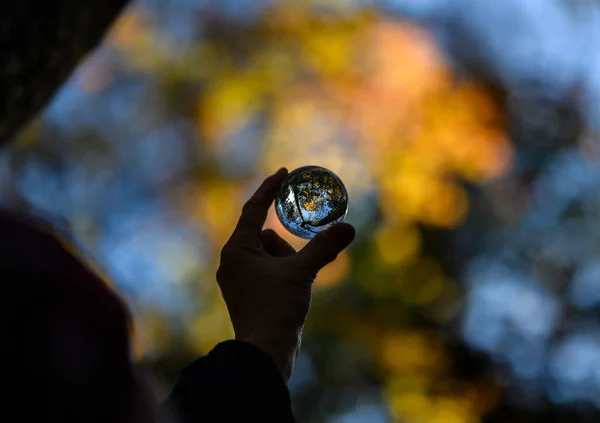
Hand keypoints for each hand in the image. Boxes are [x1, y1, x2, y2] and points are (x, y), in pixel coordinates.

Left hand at [216, 168, 354, 380]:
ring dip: (287, 262)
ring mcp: (237, 280)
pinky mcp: (246, 295)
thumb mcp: (302, 272)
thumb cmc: (277, 308)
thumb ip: (324, 246)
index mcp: (237, 249)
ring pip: (269, 256)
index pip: (254, 209)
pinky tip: (293, 293)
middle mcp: (232, 261)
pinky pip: (267, 273)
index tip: (283, 172)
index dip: (269, 188)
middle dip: (286, 246)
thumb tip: (349, 227)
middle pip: (265, 237)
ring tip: (294, 286)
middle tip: (299, 264)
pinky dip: (283, 274)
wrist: (264, 352)